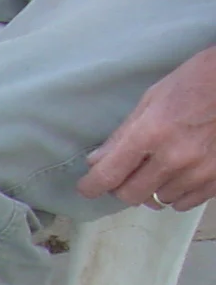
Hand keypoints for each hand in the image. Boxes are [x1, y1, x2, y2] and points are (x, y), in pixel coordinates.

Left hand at [78, 47, 215, 210]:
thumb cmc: (197, 81)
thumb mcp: (153, 98)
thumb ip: (123, 134)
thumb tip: (96, 162)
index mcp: (151, 133)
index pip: (107, 176)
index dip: (91, 186)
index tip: (87, 187)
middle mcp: (173, 157)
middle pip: (129, 195)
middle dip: (122, 187)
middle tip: (127, 173)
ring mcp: (198, 171)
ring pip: (158, 200)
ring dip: (154, 187)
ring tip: (164, 165)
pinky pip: (184, 203)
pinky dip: (178, 192)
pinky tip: (182, 174)